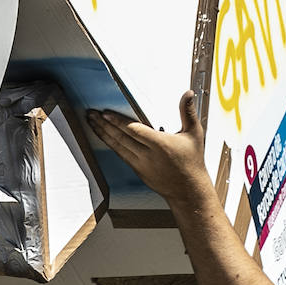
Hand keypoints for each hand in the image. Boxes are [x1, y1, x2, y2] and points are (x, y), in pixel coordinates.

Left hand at [87, 91, 207, 202]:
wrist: (188, 190)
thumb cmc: (192, 161)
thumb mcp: (194, 134)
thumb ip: (188, 112)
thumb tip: (188, 93)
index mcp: (161, 145)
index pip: (134, 130)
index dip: (118, 122)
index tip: (105, 113)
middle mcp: (148, 155)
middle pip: (121, 137)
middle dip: (104, 124)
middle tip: (91, 113)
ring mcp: (141, 164)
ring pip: (117, 146)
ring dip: (103, 133)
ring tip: (91, 122)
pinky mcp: (137, 170)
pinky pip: (120, 154)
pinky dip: (110, 144)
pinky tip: (103, 136)